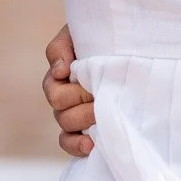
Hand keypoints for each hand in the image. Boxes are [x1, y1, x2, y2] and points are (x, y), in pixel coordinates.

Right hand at [43, 25, 95, 158]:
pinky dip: (77, 146)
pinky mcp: (85, 130)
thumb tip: (59, 71)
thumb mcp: (78, 34)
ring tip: (103, 117)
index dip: (72, 90)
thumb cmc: (102, 39)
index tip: (91, 84)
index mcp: (59, 77)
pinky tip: (92, 144)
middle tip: (102, 100)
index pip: (53, 90)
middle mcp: (64, 98)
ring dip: (84, 123)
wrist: (127, 45)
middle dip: (82, 106)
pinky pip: (69, 144)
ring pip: (66, 128)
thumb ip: (62, 47)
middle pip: (61, 112)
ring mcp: (73, 116)